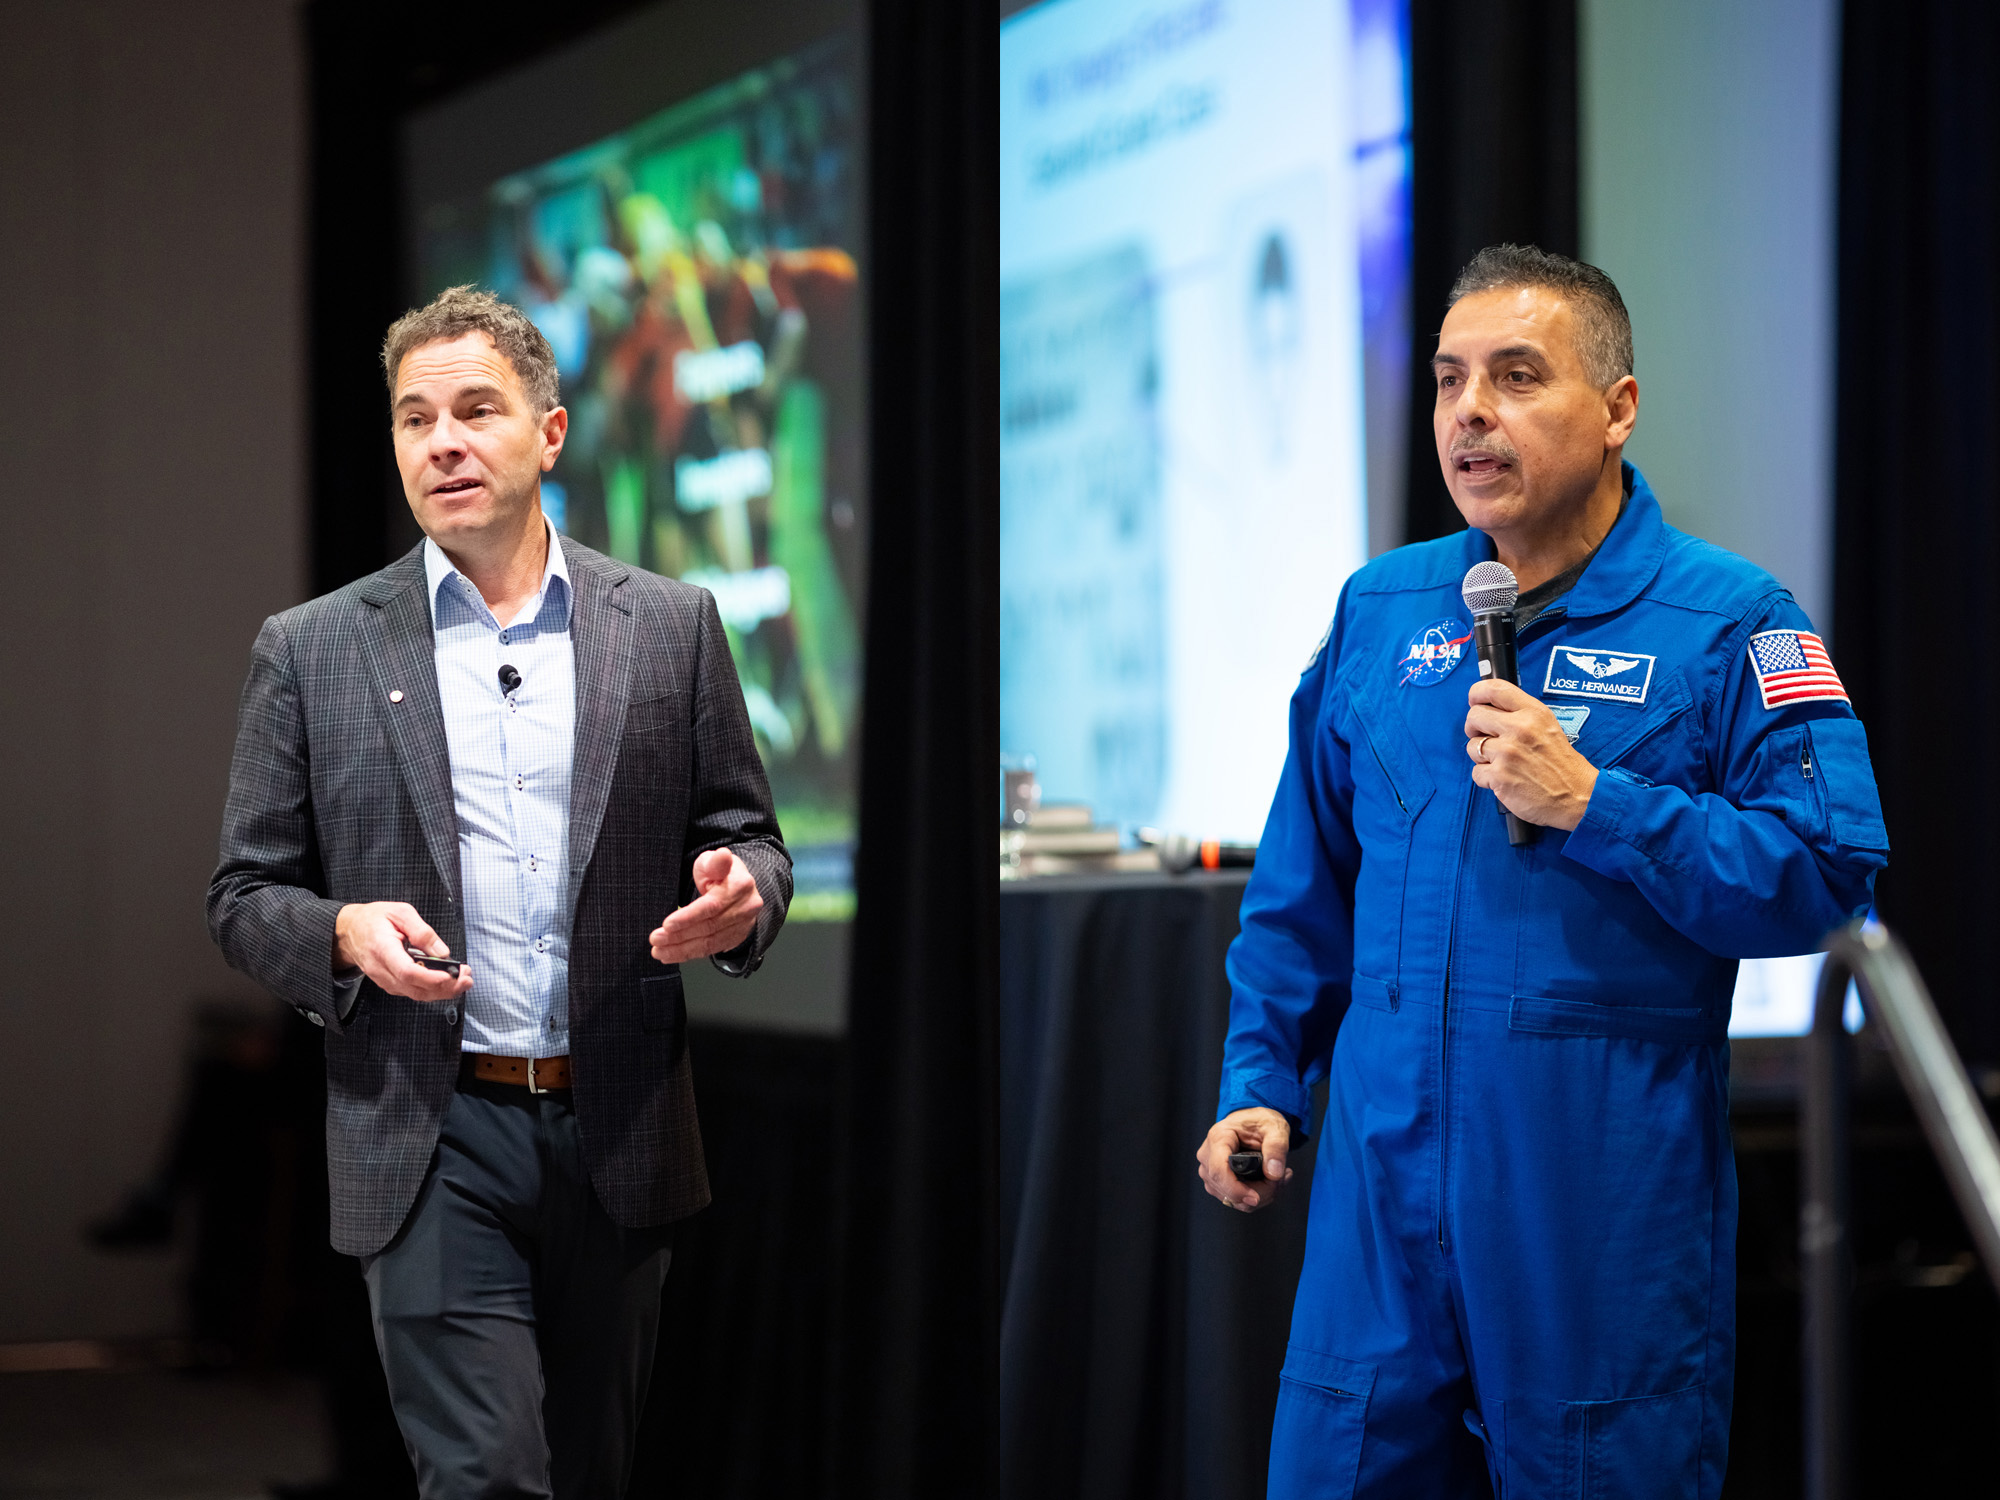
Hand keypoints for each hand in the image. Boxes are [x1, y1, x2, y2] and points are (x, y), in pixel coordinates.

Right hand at [332, 901, 471, 1003]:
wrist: (349, 931)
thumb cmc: (373, 919)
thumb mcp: (400, 912)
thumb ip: (422, 931)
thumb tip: (442, 952)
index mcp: (382, 948)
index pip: (406, 971)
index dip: (430, 977)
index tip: (450, 975)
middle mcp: (381, 969)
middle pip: (414, 988)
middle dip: (445, 988)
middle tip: (467, 979)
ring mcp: (384, 979)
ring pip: (415, 994)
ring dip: (442, 991)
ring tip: (463, 980)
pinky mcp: (389, 983)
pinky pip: (412, 991)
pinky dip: (432, 990)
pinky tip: (448, 982)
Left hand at [649, 849, 763, 962]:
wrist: (737, 886)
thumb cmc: (718, 872)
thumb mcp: (713, 861)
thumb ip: (715, 862)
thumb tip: (722, 855)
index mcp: (741, 886)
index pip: (712, 905)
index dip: (688, 917)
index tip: (667, 924)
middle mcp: (746, 908)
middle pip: (709, 927)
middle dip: (679, 936)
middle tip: (656, 939)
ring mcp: (743, 926)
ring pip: (709, 943)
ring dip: (681, 950)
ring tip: (659, 951)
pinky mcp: (736, 938)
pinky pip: (711, 949)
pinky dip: (690, 954)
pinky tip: (672, 954)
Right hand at [1196, 1108, 1294, 1212]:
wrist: (1252, 1122)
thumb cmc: (1259, 1122)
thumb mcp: (1275, 1127)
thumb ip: (1277, 1147)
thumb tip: (1274, 1173)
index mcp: (1218, 1138)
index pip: (1218, 1171)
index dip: (1236, 1189)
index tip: (1256, 1198)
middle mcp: (1208, 1155)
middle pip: (1226, 1189)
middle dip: (1258, 1192)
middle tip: (1281, 1178)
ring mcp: (1209, 1171)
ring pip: (1232, 1200)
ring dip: (1259, 1196)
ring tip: (1278, 1179)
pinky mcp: (1216, 1182)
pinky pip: (1235, 1200)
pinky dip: (1255, 1197)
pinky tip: (1269, 1183)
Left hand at [1464, 678, 1599, 830]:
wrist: (1577, 796)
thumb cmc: (1561, 764)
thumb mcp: (1548, 726)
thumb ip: (1520, 714)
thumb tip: (1489, 707)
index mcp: (1533, 713)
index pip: (1493, 689)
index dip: (1476, 693)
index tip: (1474, 702)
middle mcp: (1519, 729)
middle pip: (1474, 716)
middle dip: (1474, 728)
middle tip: (1485, 738)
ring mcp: (1507, 753)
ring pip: (1472, 746)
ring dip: (1482, 757)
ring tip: (1503, 763)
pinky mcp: (1499, 776)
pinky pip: (1476, 772)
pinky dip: (1487, 778)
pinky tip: (1505, 779)